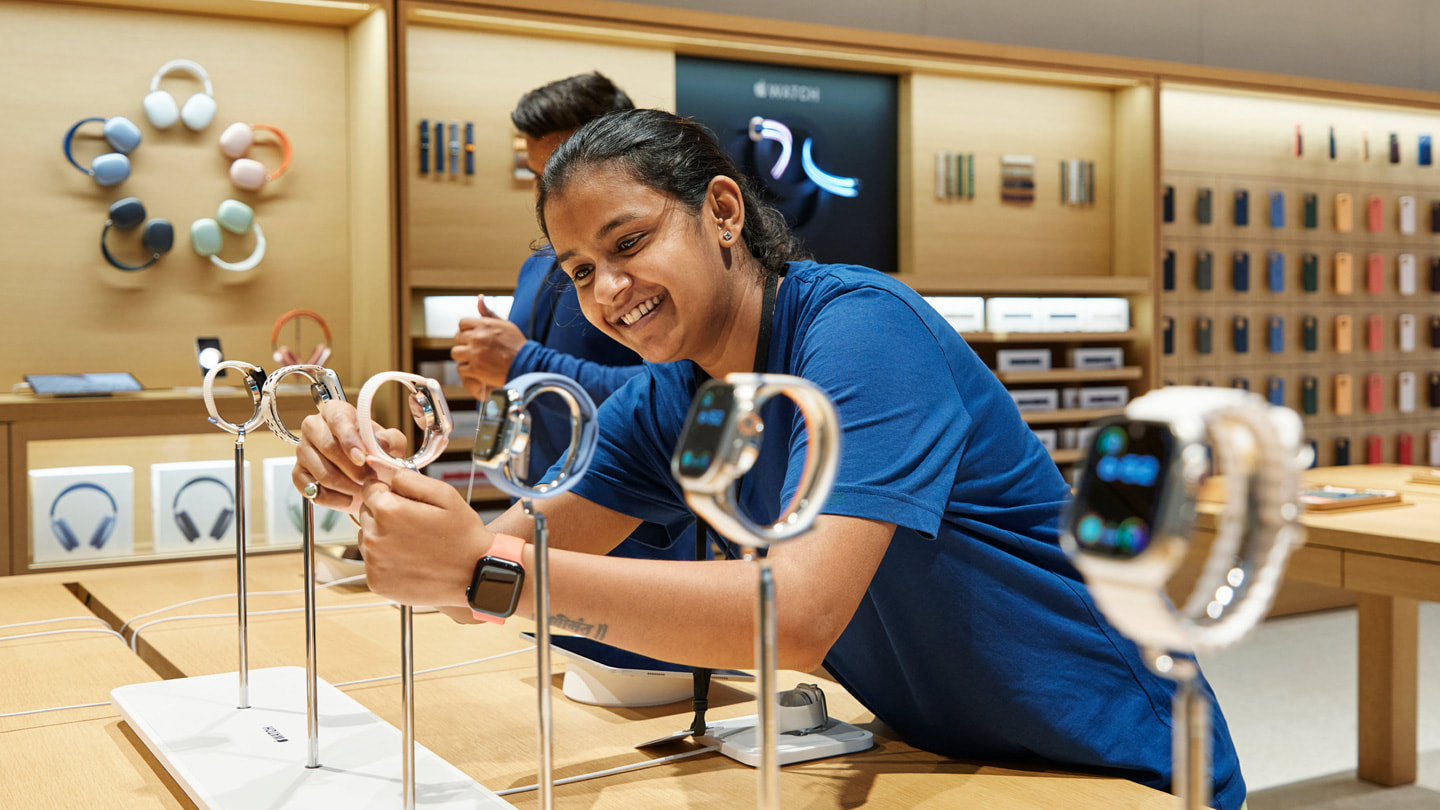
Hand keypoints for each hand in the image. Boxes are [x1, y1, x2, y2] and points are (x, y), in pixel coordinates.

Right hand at [291, 399, 406, 513]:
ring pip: (321, 473)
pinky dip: (333, 499)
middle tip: (370, 479)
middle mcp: (313, 427)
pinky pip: (312, 490)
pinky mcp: (297, 473)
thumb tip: (381, 443)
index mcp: (335, 412)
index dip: (349, 440)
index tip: (362, 458)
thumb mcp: (390, 442)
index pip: (337, 420)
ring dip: (346, 486)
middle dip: (353, 469)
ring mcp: (302, 450)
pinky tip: (348, 498)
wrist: (364, 470)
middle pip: (327, 448)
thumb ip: (389, 440)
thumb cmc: (374, 450)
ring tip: (362, 489)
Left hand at [358, 470, 489, 607]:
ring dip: (383, 537)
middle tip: (414, 524)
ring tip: (414, 544)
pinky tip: (410, 560)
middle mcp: (375, 537)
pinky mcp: (376, 582)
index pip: (369, 489)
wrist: (474, 574)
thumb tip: (386, 475)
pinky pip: (372, 562)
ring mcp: (374, 563)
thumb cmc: (462, 534)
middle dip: (384, 514)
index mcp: (388, 511)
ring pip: (367, 538)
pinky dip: (386, 560)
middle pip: (366, 513)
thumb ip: (409, 478)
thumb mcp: (445, 494)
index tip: (404, 500)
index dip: (387, 491)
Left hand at [451, 295, 526, 398]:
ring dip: (463, 356)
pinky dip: (467, 370)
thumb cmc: (516, 344)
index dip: (467, 330)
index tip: (473, 336)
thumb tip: (479, 297)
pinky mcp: (475, 370)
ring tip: (473, 359)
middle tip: (475, 349)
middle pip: (458, 338)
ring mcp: (475, 354)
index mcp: (484, 324)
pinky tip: (476, 369)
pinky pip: (460, 368)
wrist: (526, 364)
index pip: (462, 323)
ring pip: (455, 353)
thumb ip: (488, 313)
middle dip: (464, 343)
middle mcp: (477, 337)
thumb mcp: (504, 324)